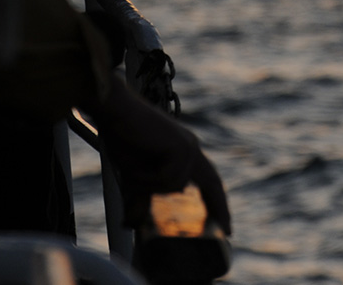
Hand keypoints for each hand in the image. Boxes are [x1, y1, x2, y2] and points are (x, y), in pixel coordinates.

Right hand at [95, 78, 230, 233]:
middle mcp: (190, 148)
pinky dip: (146, 179)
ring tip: (131, 175)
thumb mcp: (135, 175)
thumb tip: (134, 224)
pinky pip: (165, 178)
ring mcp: (187, 146)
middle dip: (219, 206)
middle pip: (212, 181)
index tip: (224, 225)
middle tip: (227, 232)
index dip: (216, 201)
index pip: (208, 179)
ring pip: (175, 185)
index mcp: (184, 151)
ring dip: (149, 186)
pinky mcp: (180, 146)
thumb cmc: (122, 138)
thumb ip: (144, 196)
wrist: (115, 111)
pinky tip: (134, 167)